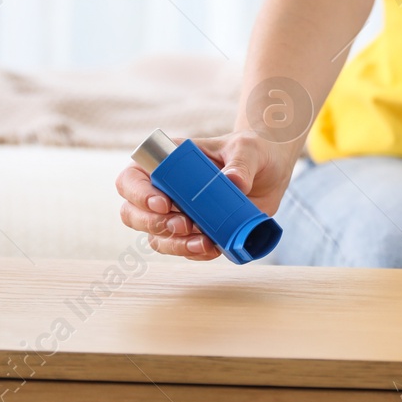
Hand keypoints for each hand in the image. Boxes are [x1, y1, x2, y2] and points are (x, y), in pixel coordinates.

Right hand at [115, 131, 295, 260]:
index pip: (132, 178)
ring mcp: (177, 214)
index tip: (164, 204)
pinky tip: (213, 247)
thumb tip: (233, 183)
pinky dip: (194, 252)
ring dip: (174, 245)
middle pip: (133, 214)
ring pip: (155, 237)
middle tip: (184, 225)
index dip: (138, 194)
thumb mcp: (248, 149)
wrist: (269, 172)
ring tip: (203, 242)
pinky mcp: (194, 233)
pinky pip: (182, 250)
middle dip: (154, 224)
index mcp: (166, 163)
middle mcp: (164, 190)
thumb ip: (241, 164)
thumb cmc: (251, 152)